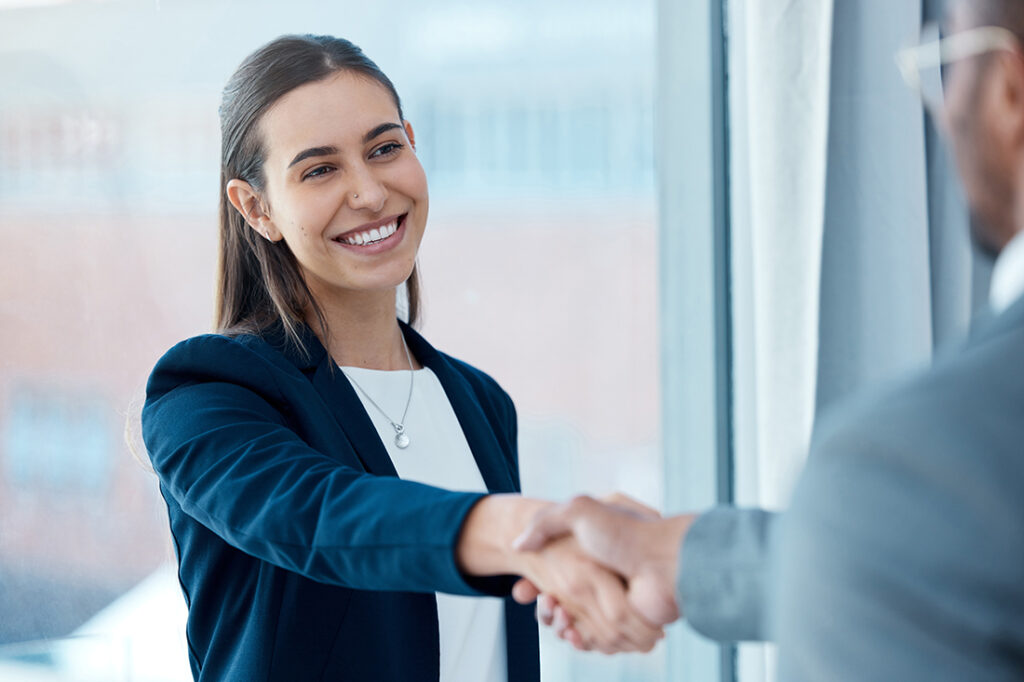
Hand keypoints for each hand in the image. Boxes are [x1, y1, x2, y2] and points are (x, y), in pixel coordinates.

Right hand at [453, 494, 662, 652]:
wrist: (668, 563)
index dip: (538, 580)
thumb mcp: (579, 511)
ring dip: (559, 621)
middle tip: (535, 601)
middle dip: (545, 603)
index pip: (558, 568)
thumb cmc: (628, 533)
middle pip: (565, 596)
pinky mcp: (627, 623)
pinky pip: (596, 637)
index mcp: (595, 549)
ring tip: (552, 614)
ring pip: (576, 618)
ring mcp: (617, 598)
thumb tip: (519, 544)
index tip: (525, 587)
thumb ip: (545, 522)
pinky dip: (579, 637)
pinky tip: (569, 631)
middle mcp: (606, 574)